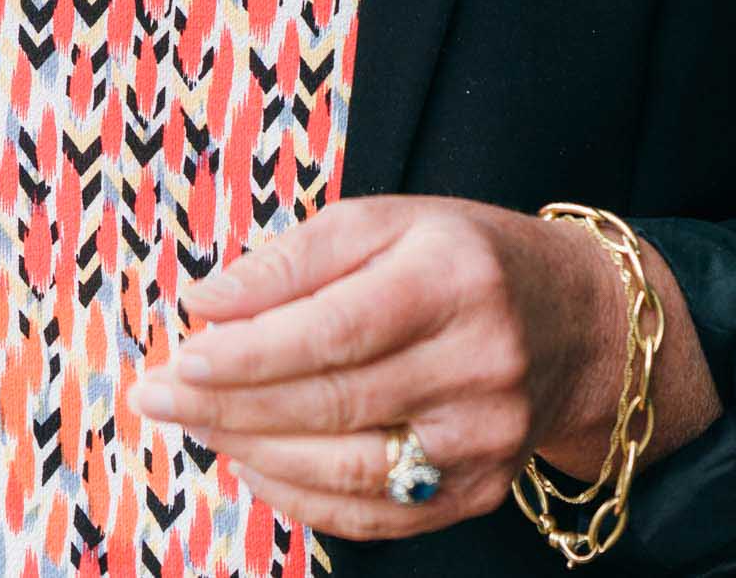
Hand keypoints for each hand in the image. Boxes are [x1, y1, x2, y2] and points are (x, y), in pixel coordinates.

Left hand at [125, 194, 630, 542]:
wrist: (579, 324)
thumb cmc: (463, 258)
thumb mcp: (390, 220)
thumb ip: (298, 256)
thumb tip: (208, 301)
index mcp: (452, 280)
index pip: (333, 328)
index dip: (248, 350)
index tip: (179, 351)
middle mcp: (476, 365)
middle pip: (331, 401)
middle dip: (228, 402)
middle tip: (156, 393)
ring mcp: (483, 441)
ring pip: (345, 468)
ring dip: (252, 450)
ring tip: (194, 423)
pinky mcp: (479, 492)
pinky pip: (372, 514)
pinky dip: (299, 496)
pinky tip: (252, 462)